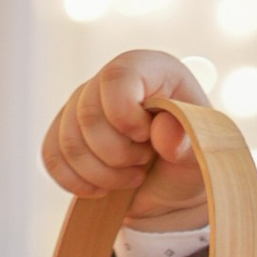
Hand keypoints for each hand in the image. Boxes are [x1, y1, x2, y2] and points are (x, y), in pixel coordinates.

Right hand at [41, 47, 210, 228]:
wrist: (172, 188)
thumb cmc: (191, 161)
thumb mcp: (203, 156)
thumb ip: (190, 143)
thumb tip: (164, 132)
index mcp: (151, 68)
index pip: (116, 78)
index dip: (125, 115)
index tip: (147, 139)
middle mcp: (112, 79)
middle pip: (87, 115)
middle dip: (117, 154)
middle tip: (144, 163)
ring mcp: (84, 104)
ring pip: (69, 142)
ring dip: (102, 174)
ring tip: (132, 177)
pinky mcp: (65, 132)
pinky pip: (52, 157)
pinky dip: (78, 182)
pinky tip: (104, 188)